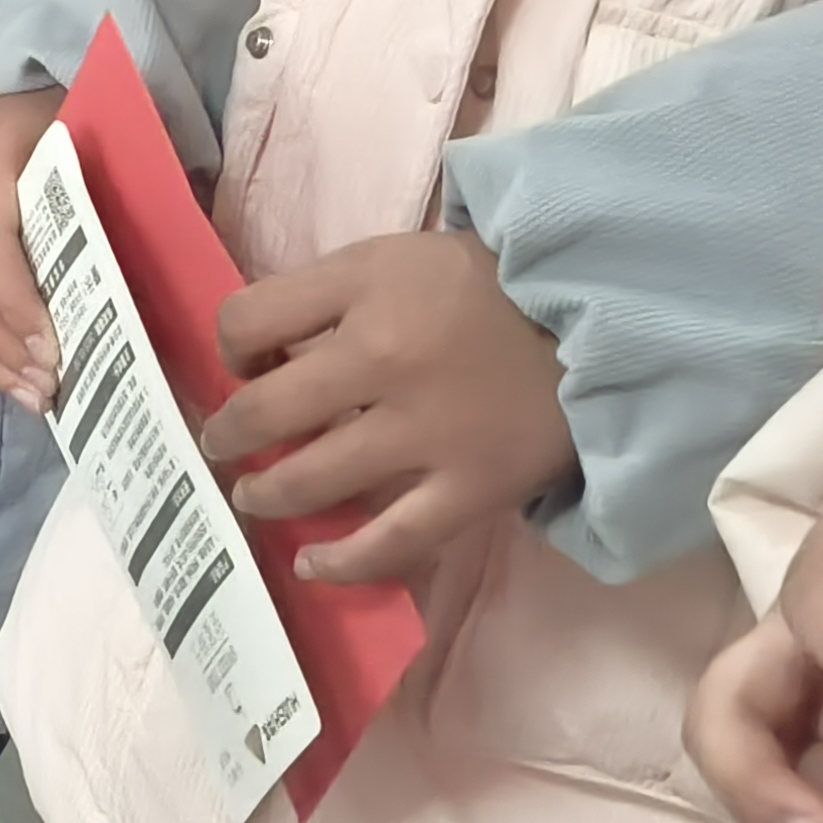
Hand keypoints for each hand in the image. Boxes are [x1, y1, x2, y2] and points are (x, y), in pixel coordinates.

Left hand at [198, 230, 573, 584]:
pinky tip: (310, 564)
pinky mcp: (471, 489)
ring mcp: (426, 434)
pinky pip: (391, 541)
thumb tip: (260, 349)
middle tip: (223, 443)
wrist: (599, 314)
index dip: (230, 346)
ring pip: (311, 479)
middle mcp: (382, 361)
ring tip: (253, 496)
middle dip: (229, 432)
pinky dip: (342, 562)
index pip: (246, 321)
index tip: (245, 363)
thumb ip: (325, 294)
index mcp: (362, 290)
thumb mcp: (392, 257)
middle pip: (265, 410)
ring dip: (266, 493)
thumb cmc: (484, 283)